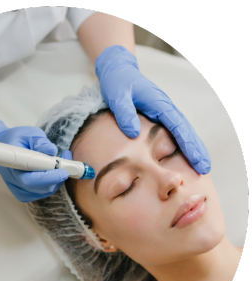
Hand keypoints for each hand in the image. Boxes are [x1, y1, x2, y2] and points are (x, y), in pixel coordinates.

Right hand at [0, 120, 69, 201]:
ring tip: (61, 162)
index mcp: (13, 166)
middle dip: (58, 177)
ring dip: (57, 178)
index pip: (31, 179)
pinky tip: (53, 171)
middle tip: (67, 163)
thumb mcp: (27, 134)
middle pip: (41, 188)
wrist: (3, 151)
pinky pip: (44, 192)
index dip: (49, 177)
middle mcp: (15, 182)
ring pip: (45, 191)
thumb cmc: (16, 140)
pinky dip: (52, 183)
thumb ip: (39, 141)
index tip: (63, 171)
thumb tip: (52, 150)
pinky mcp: (25, 194)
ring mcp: (20, 190)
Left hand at [96, 45, 210, 173]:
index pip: (178, 126)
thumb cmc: (117, 82)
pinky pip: (174, 131)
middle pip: (186, 130)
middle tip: (205, 168)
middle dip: (197, 149)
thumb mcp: (117, 96)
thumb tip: (133, 133)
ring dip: (192, 148)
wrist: (118, 71)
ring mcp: (163, 112)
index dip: (188, 144)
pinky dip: (182, 143)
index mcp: (159, 103)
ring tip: (201, 167)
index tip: (196, 159)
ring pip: (183, 132)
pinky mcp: (159, 116)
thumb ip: (124, 113)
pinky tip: (185, 156)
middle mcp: (165, 108)